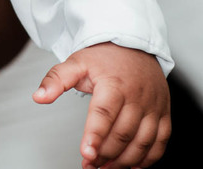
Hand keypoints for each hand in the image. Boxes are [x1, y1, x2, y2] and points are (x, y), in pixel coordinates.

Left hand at [34, 43, 170, 168]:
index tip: (86, 154)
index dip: (95, 135)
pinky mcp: (163, 114)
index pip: (104, 113)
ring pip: (142, 142)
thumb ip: (56, 80)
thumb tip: (39, 97)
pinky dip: (148, 158)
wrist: (134, 46)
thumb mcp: (76, 63)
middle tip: (89, 164)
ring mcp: (153, 106)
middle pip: (122, 133)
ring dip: (124, 161)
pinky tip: (132, 165)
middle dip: (104, 154)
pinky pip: (160, 142)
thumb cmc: (104, 57)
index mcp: (114, 84)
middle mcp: (137, 96)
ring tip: (106, 167)